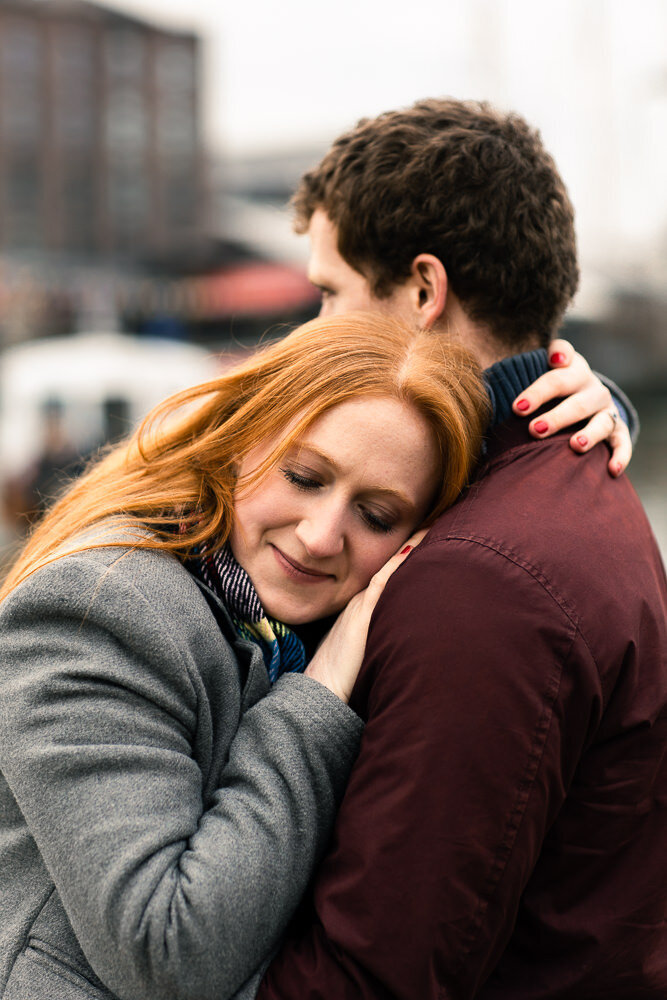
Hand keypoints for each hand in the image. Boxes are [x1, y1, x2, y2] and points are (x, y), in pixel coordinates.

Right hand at [305, 530, 426, 702]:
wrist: (321, 686)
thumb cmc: (343, 670)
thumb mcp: (363, 644)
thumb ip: (381, 630)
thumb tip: (409, 629)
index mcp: (364, 603)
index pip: (390, 572)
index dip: (409, 552)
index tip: (429, 533)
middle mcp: (364, 598)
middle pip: (392, 564)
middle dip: (414, 542)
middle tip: (437, 520)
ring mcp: (363, 604)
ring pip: (390, 569)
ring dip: (410, 547)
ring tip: (431, 526)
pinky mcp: (363, 615)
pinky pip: (383, 583)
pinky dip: (398, 565)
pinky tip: (414, 548)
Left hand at [511, 338, 631, 476]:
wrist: (581, 391)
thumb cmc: (551, 385)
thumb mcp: (545, 365)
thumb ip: (536, 357)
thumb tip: (542, 363)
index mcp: (573, 371)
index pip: (556, 379)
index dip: (537, 392)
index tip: (517, 408)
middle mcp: (593, 389)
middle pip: (578, 403)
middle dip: (557, 417)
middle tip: (535, 430)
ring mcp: (607, 410)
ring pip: (602, 422)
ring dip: (590, 434)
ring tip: (575, 446)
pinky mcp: (617, 430)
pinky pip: (622, 443)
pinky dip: (621, 456)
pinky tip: (611, 470)